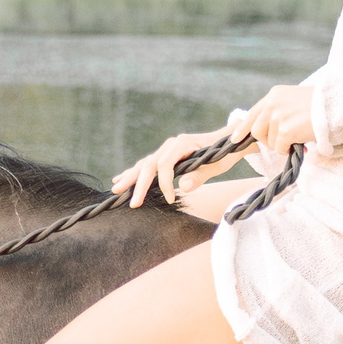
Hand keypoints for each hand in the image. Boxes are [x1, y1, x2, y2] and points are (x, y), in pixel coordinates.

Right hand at [112, 127, 237, 208]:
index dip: (164, 183)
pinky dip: (134, 172)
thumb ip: (200, 175)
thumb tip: (183, 186)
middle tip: (131, 202)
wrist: (227, 141)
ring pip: (144, 164)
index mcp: (182, 144)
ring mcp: (166, 150)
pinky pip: (147, 165)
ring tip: (116, 189)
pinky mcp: (165, 155)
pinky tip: (120, 178)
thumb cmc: (223, 154)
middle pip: (149, 164)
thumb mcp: (216, 165)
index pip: (164, 165)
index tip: (169, 199)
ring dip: (130, 177)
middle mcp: (171, 145)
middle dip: (138, 183)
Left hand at [238, 85, 315, 154]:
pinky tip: (301, 143)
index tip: (235, 139)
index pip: (253, 113)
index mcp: (274, 95)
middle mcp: (273, 104)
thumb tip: (269, 127)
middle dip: (267, 141)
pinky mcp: (285, 130)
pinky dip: (289, 150)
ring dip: (281, 145)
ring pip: (269, 142)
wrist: (336, 107)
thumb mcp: (294, 100)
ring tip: (297, 139)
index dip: (242, 128)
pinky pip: (280, 148)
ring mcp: (278, 117)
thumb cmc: (321, 105)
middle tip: (283, 142)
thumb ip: (279, 109)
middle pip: (256, 131)